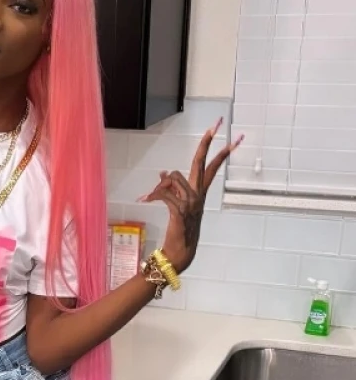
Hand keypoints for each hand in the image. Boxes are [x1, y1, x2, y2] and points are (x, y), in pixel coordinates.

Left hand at [139, 119, 243, 274]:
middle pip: (201, 162)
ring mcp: (191, 203)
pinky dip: (152, 195)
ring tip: (150, 197)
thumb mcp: (176, 207)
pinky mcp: (181, 211)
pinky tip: (144, 200)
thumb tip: (162, 173)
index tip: (235, 138)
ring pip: (173, 177)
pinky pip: (164, 194)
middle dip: (207, 142)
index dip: (222, 153)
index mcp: (200, 194)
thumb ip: (171, 190)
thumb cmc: (179, 232)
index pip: (211, 168)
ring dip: (159, 185)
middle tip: (215, 125)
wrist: (179, 254)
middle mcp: (198, 195)